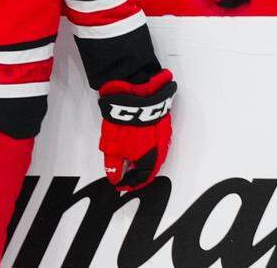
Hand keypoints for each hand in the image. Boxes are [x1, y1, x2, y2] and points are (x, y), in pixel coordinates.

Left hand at [99, 69, 176, 191]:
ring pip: (155, 154)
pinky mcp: (163, 122)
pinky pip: (156, 141)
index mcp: (149, 158)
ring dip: (143, 160)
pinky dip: (147, 147)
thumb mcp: (112, 146)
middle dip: (138, 173)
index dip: (131, 184)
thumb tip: (116, 179)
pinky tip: (137, 143)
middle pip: (151, 168)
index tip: (121, 184)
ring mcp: (163, 134)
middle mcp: (160, 149)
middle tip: (125, 174)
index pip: (143, 178)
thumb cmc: (123, 120)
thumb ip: (114, 165)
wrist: (135, 92)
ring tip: (129, 160)